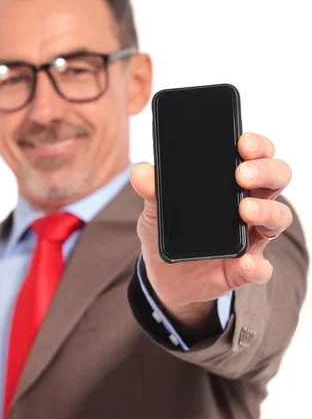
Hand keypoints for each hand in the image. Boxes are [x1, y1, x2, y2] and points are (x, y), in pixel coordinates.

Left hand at [130, 133, 292, 322]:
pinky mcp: (243, 268)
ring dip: (267, 211)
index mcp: (230, 183)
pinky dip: (257, 265)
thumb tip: (141, 172)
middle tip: (242, 174)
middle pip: (276, 179)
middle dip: (266, 171)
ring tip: (246, 210)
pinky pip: (260, 267)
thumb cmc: (168, 232)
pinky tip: (247, 262)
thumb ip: (152, 190)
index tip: (243, 142)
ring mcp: (250, 237)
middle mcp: (249, 204)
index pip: (256, 155)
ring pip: (278, 218)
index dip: (257, 146)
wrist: (162, 276)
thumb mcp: (155, 209)